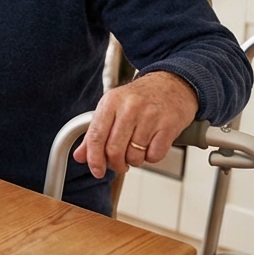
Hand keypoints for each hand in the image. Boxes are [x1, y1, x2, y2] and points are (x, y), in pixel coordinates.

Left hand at [73, 71, 198, 178]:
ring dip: (135, 160)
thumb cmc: (140, 98)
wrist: (173, 84)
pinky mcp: (169, 125)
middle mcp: (130, 107)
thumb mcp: (112, 107)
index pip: (96, 137)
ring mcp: (150, 116)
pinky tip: (152, 144)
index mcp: (111, 102)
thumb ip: (95, 132)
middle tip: (120, 164)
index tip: (96, 170)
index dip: (94, 159)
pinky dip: (152, 156)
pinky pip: (154, 155)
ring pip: (134, 155)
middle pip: (114, 150)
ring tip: (138, 148)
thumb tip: (80, 156)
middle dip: (116, 164)